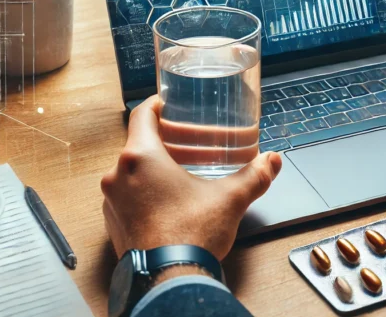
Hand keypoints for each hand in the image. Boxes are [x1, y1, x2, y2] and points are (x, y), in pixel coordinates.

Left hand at [101, 96, 282, 259]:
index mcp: (140, 157)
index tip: (166, 105)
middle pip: (139, 145)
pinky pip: (128, 197)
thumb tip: (272, 161)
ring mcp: (113, 202)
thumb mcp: (229, 199)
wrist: (168, 279)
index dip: (156, 107)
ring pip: (132, 173)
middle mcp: (118, 175)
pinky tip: (169, 202)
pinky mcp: (114, 224)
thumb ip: (253, 176)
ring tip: (181, 174)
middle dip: (165, 142)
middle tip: (187, 143)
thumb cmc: (189, 234)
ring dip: (154, 169)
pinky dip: (145, 193)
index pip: (141, 116)